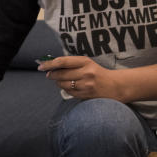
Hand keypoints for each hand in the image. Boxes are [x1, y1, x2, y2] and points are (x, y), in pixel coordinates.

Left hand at [37, 56, 156, 102]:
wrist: (116, 86)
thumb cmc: (98, 73)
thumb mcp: (87, 64)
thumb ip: (72, 64)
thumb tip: (51, 66)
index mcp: (86, 61)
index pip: (63, 61)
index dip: (49, 64)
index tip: (41, 66)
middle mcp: (86, 73)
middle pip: (60, 74)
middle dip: (52, 74)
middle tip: (48, 74)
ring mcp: (86, 85)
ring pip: (63, 84)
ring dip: (58, 83)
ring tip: (61, 81)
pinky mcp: (86, 95)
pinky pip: (69, 92)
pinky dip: (66, 90)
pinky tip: (70, 87)